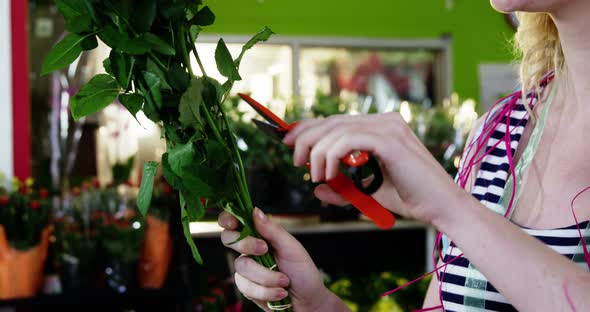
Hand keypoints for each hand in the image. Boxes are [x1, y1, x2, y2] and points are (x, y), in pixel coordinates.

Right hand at [218, 208, 345, 311]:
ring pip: (242, 267)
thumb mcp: (293, 248)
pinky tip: (280, 293)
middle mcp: (250, 250)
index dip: (228, 219)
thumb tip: (256, 211)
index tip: (234, 223)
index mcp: (260, 235)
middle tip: (265, 250)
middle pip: (229, 240)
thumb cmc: (303, 273)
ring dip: (267, 277)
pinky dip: (267, 292)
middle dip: (247, 245)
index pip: (235, 222)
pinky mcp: (246, 288)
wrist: (308, 302)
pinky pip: (247, 287)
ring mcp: (246, 270)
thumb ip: (273, 230)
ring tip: (285, 281)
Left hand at [283, 113, 464, 225]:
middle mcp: (384, 121)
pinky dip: (331, 155)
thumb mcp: (367, 193)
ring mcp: (388, 127)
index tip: (289, 143)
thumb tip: (317, 190)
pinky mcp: (390, 139)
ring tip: (315, 175)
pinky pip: (348, 139)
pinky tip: (329, 173)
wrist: (440, 208)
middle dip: (306, 138)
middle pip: (332, 121)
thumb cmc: (410, 199)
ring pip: (336, 129)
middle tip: (296, 160)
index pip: (336, 121)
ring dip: (317, 152)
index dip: (309, 129)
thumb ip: (343, 189)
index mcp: (380, 128)